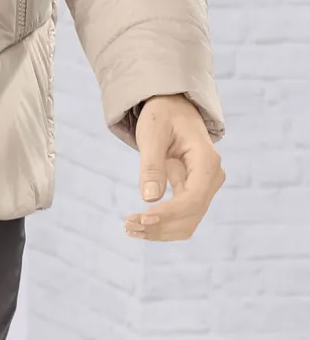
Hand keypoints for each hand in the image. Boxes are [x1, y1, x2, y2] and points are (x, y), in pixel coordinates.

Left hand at [124, 94, 224, 241]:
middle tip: (128, 226)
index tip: (142, 218)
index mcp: (207, 160)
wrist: (173, 108)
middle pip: (192, 214)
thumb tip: (149, 197)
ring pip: (188, 222)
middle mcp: (212, 177)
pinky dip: (163, 225)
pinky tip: (140, 227)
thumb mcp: (152, 132)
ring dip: (161, 231)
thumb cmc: (163, 116)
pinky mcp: (195, 193)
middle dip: (161, 226)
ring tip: (130, 228)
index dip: (169, 213)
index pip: (193, 197)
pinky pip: (183, 216)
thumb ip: (151, 164)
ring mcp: (205, 187)